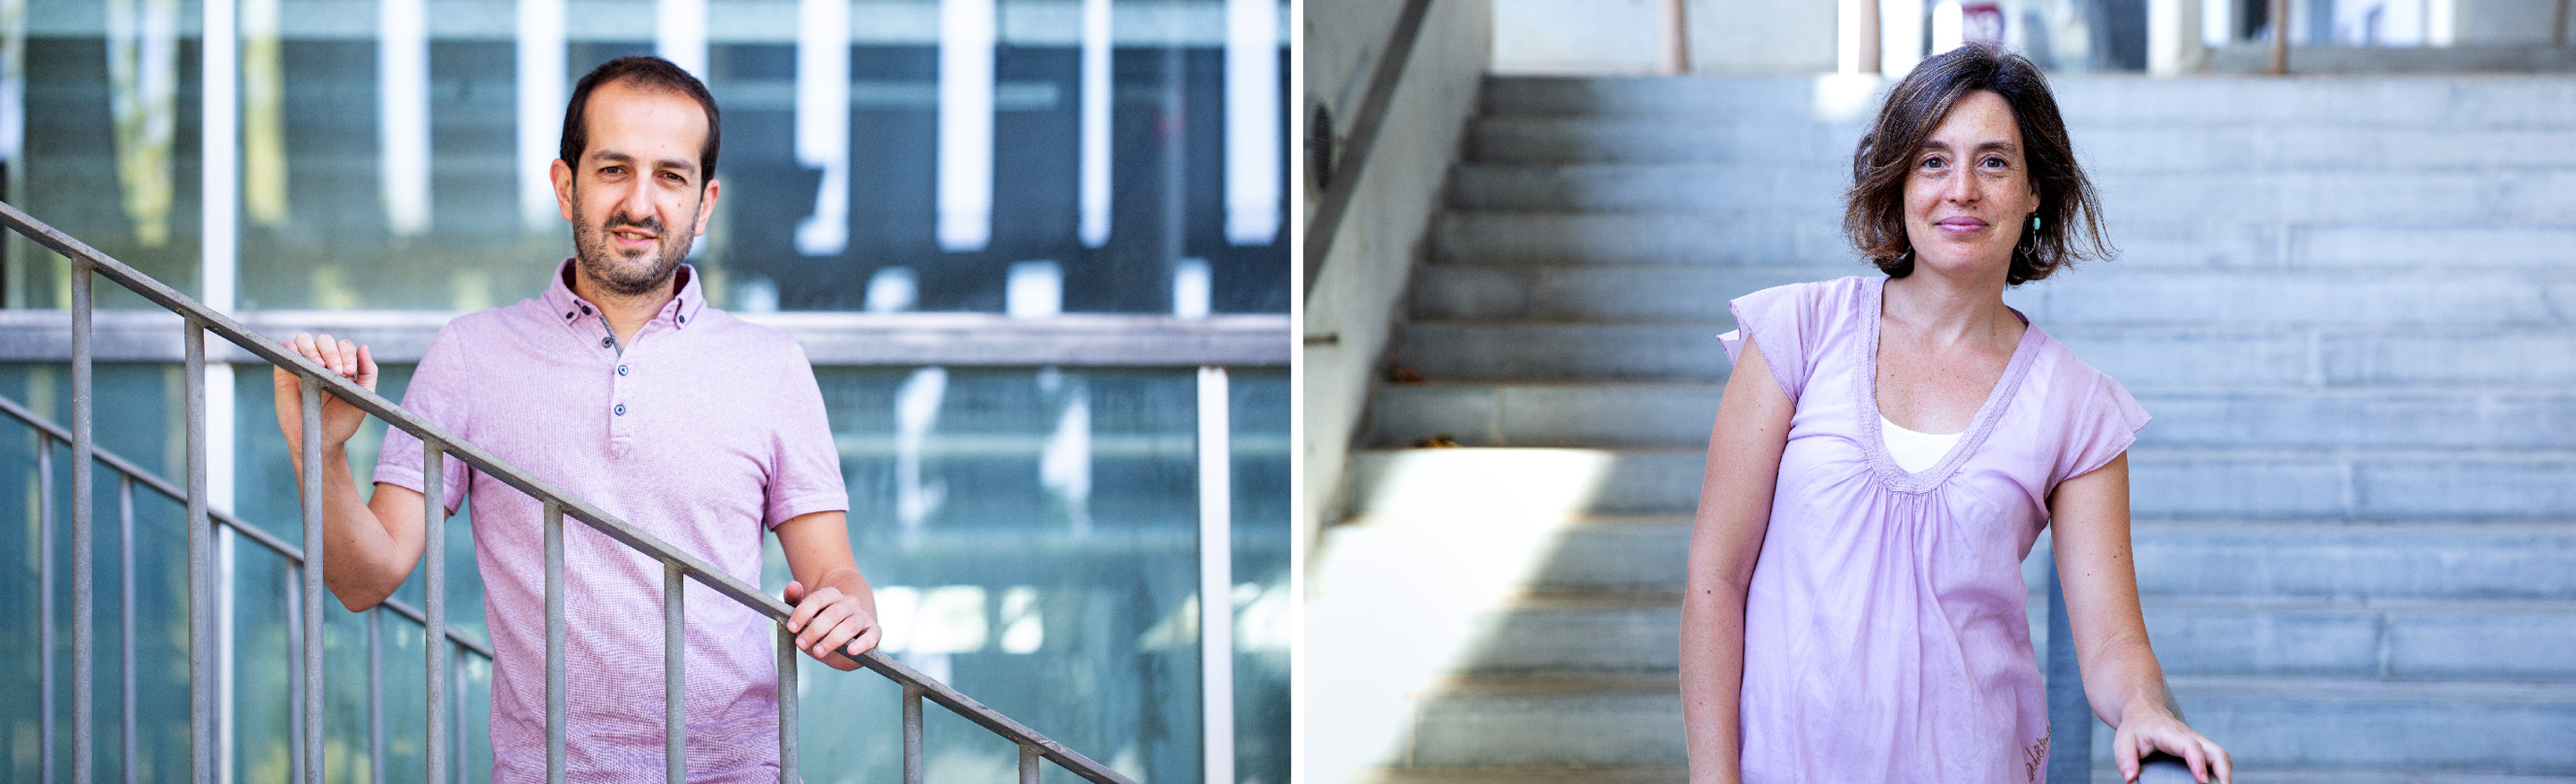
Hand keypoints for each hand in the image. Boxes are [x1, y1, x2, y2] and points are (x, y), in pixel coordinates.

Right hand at [271, 333, 377, 463]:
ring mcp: (302, 364)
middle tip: (336, 371)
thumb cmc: (344, 420)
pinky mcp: (284, 371)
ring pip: (304, 340)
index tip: (348, 371)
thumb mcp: (364, 397)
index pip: (344, 346)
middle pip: (325, 340)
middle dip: (332, 352)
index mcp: (342, 364)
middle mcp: (322, 361)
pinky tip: (299, 358)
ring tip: (319, 366)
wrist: (322, 440)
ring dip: (312, 349)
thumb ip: (368, 373)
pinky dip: (289, 347)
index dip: (347, 353)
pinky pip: (284, 349)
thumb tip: (364, 347)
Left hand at [782, 579, 879, 670]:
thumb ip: (795, 600)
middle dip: (815, 629)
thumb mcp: (804, 615)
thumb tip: (793, 585)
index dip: (803, 613)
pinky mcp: (874, 632)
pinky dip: (862, 643)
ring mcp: (863, 617)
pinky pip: (871, 636)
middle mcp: (849, 603)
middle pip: (833, 613)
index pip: (817, 599)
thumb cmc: (820, 626)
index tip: (791, 628)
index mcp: (831, 596)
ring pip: (850, 625)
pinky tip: (851, 651)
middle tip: (801, 644)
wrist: (846, 639)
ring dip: (832, 639)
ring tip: (818, 652)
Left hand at [2113, 706, 2230, 783]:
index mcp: (2169, 734)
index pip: (2190, 747)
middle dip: (2224, 774)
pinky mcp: (2201, 749)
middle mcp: (2190, 737)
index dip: (2198, 763)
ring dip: (2225, 775)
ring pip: (2221, 757)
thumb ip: (2125, 760)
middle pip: (2217, 752)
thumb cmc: (2135, 729)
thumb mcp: (2122, 742)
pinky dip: (2220, 773)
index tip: (2202, 782)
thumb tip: (2130, 778)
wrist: (2144, 713)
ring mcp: (2198, 743)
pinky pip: (2216, 761)